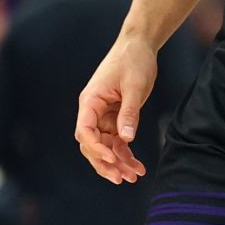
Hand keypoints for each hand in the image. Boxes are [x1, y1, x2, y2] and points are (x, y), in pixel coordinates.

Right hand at [76, 36, 159, 183]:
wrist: (139, 45)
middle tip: (122, 178)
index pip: (85, 131)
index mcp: (91, 101)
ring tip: (134, 176)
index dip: (96, 148)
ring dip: (118, 162)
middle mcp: (93, 111)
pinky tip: (137, 166)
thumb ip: (129, 113)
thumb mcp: (134, 86)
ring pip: (105, 146)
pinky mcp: (115, 117)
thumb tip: (126, 139)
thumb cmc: (133, 60)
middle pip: (92, 144)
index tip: (112, 159)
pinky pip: (117, 140)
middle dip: (106, 163)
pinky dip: (126, 153)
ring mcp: (103, 115)